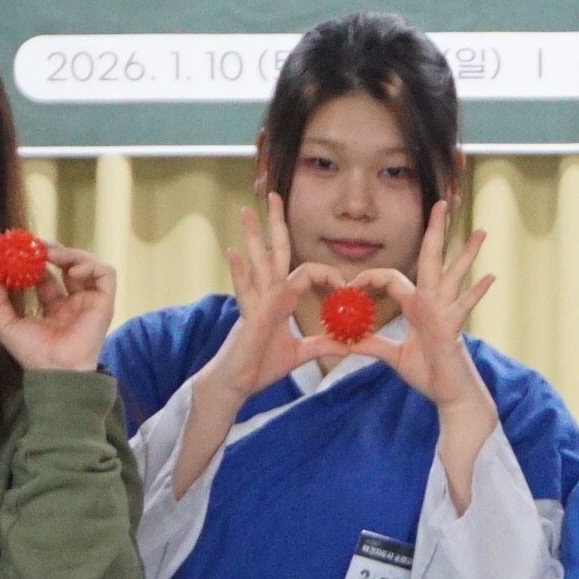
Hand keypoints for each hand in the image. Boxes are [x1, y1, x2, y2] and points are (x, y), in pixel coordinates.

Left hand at [0, 239, 115, 372]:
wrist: (54, 368)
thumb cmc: (32, 353)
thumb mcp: (6, 324)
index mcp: (54, 308)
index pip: (47, 276)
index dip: (36, 261)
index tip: (23, 249)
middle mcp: (73, 303)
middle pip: (67, 266)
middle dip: (54, 251)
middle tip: (37, 244)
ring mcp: (90, 302)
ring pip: (88, 266)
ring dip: (71, 255)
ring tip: (52, 255)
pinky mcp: (104, 303)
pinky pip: (105, 274)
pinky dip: (91, 265)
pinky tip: (72, 270)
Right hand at [203, 193, 353, 403]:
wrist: (235, 384)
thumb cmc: (260, 367)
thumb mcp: (299, 354)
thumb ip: (321, 345)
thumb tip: (346, 345)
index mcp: (279, 300)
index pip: (304, 273)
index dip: (326, 274)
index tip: (343, 283)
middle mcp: (266, 295)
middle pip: (273, 252)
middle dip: (274, 223)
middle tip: (273, 193)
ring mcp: (255, 304)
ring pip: (257, 263)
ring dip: (252, 236)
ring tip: (246, 210)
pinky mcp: (250, 319)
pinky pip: (246, 292)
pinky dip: (239, 272)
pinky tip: (232, 252)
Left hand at [354, 199, 498, 410]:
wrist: (451, 395)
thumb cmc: (428, 374)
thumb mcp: (392, 357)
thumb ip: (372, 345)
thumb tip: (346, 340)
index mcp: (416, 306)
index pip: (392, 279)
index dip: (370, 278)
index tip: (350, 284)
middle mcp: (432, 303)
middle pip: (431, 259)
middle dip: (435, 231)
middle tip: (442, 203)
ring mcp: (445, 314)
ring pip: (453, 276)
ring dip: (466, 253)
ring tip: (481, 231)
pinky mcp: (452, 329)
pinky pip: (462, 307)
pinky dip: (476, 293)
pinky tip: (490, 277)